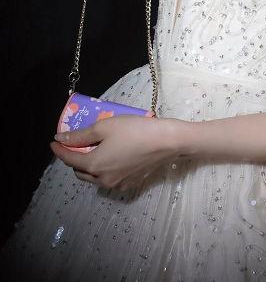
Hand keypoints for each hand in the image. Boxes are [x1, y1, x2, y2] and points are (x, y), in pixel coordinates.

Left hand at [50, 115, 187, 190]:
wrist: (165, 141)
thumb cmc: (134, 130)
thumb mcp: (104, 127)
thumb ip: (80, 135)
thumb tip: (60, 139)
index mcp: (94, 165)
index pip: (69, 159)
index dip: (59, 149)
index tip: (54, 141)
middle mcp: (102, 179)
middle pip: (80, 171)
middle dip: (74, 158)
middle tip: (76, 143)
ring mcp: (116, 184)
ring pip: (94, 177)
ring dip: (88, 165)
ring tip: (93, 148)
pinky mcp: (129, 183)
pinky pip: (108, 178)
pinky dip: (103, 169)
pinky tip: (111, 156)